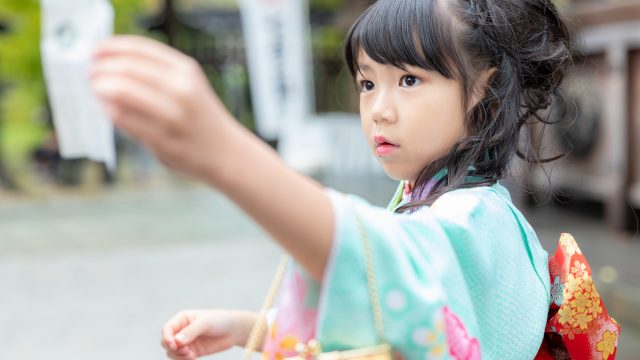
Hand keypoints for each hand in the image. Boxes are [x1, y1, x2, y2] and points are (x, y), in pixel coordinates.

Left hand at [91, 35, 242, 184]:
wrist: (227, 153)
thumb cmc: (200, 117)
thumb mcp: (188, 85)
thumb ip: (158, 74)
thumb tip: (110, 64)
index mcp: (186, 70)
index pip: (140, 49)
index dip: (111, 47)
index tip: (95, 52)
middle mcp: (182, 89)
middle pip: (127, 68)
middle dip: (101, 69)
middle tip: (90, 74)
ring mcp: (173, 115)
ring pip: (122, 91)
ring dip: (101, 88)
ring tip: (95, 90)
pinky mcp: (164, 140)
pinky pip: (124, 120)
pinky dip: (109, 111)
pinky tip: (106, 109)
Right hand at [161, 309, 256, 359]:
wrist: (234, 330)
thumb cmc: (220, 320)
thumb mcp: (205, 323)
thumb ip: (191, 331)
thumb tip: (176, 341)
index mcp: (182, 319)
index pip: (167, 329)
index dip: (167, 337)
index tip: (174, 344)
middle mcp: (182, 330)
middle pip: (166, 342)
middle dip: (173, 348)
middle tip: (186, 351)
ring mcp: (187, 342)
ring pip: (172, 352)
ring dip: (178, 356)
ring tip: (191, 355)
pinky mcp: (193, 351)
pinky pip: (181, 358)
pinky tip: (193, 358)